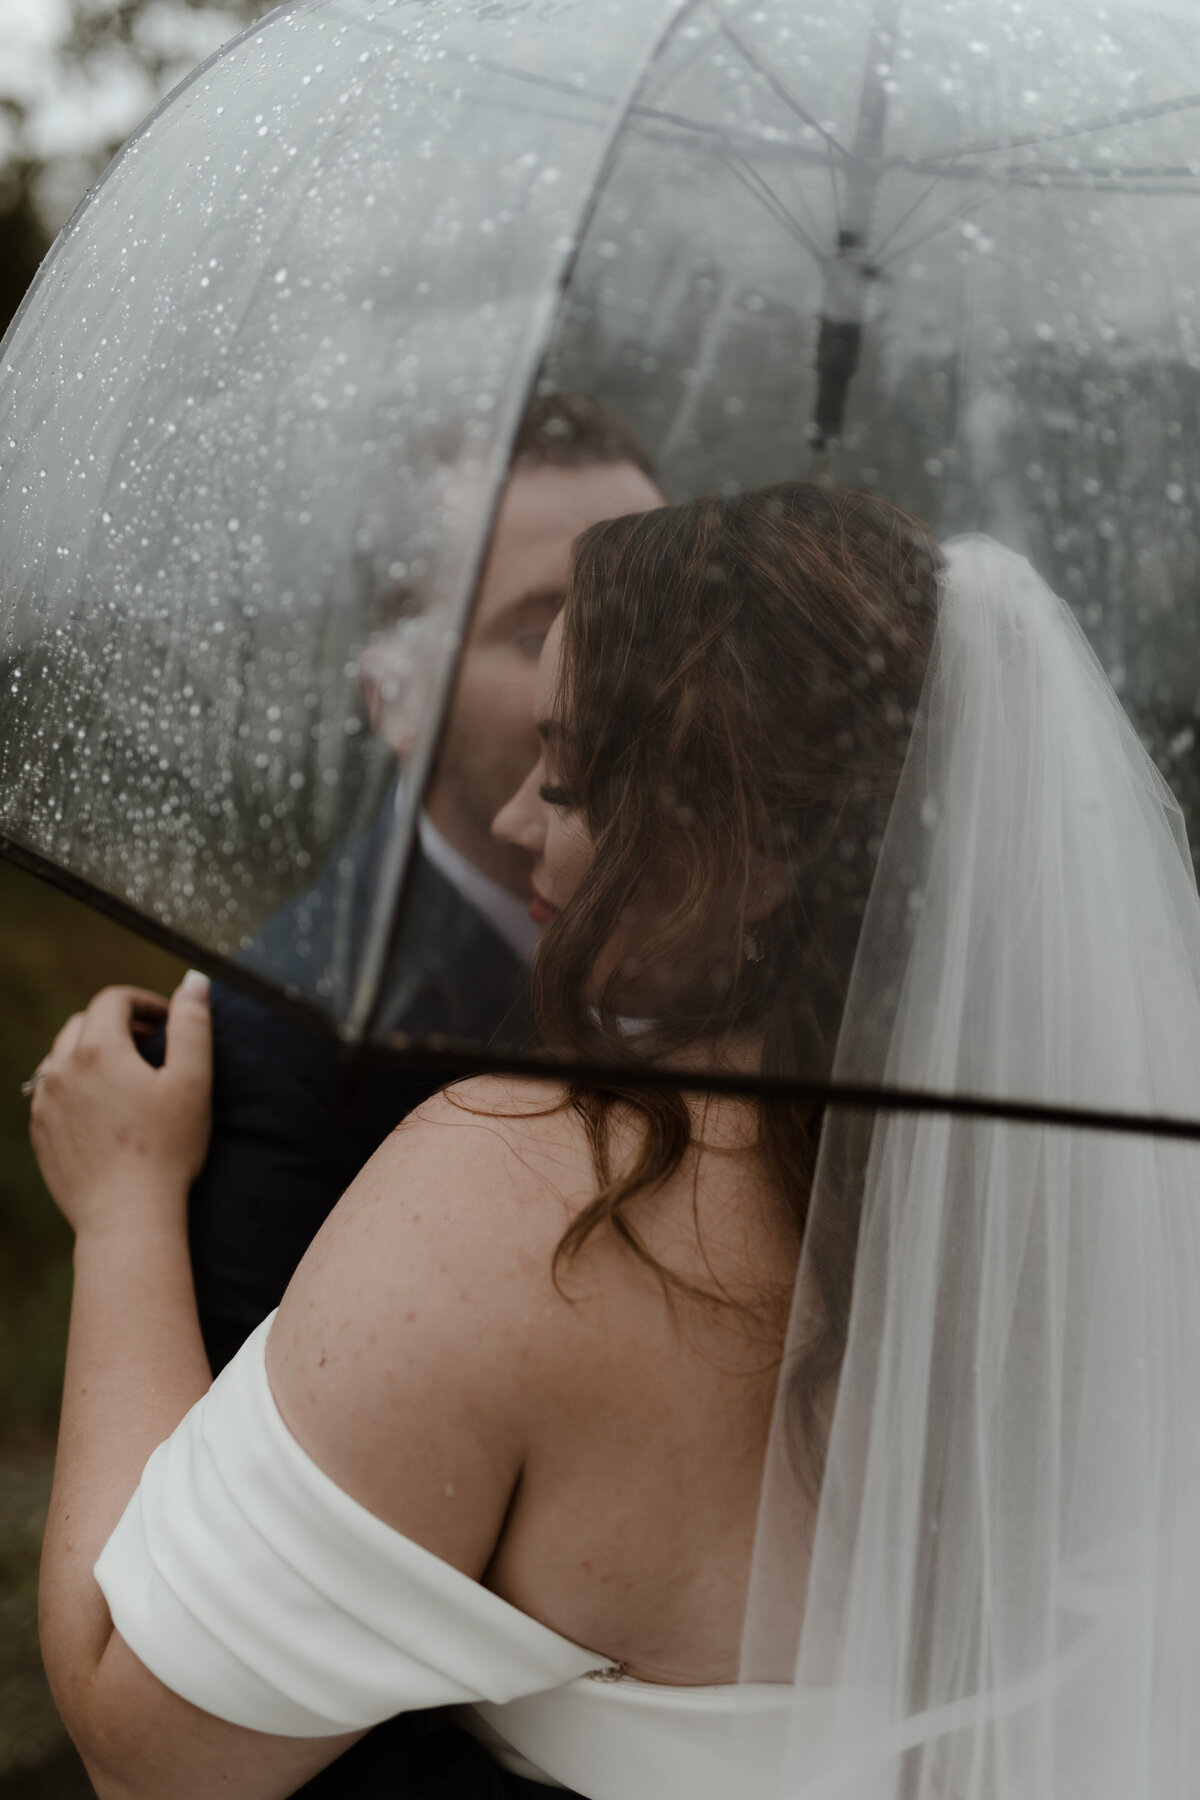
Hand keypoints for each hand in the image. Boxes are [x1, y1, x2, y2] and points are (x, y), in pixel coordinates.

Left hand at [30, 974, 212, 1235]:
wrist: (127, 1216)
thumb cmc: (167, 1149)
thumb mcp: (193, 1081)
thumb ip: (193, 1024)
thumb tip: (194, 982)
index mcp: (98, 1049)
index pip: (113, 1000)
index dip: (144, 1002)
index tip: (168, 1020)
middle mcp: (61, 1069)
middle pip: (84, 1023)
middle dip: (118, 1024)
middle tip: (153, 1045)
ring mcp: (45, 1102)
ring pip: (62, 1057)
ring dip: (93, 1053)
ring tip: (127, 1075)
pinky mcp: (40, 1132)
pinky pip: (52, 1092)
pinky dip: (76, 1086)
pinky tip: (104, 1110)